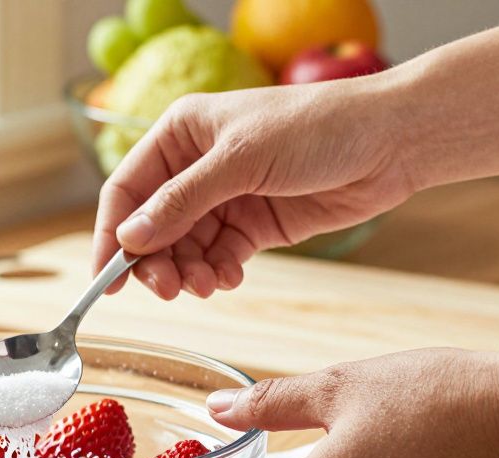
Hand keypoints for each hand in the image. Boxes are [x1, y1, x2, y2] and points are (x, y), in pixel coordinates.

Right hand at [93, 77, 414, 298]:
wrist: (392, 141)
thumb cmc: (319, 127)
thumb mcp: (241, 159)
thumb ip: (183, 201)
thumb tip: (130, 237)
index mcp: (181, 133)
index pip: (127, 190)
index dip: (111, 235)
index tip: (106, 281)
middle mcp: (196, 166)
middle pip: (152, 227)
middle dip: (156, 262)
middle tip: (170, 290)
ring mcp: (225, 197)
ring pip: (184, 249)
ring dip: (189, 273)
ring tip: (208, 285)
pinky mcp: (254, 225)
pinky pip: (218, 258)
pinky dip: (218, 273)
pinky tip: (230, 277)